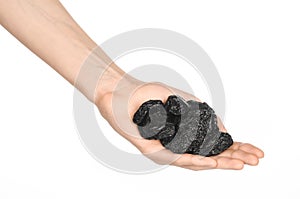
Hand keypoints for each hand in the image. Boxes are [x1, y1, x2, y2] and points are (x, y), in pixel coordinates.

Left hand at [96, 77, 263, 170]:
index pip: (214, 147)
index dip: (236, 149)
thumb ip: (203, 115)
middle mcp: (177, 146)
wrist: (121, 91)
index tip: (256, 151)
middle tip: (256, 160)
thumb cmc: (149, 94)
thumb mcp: (183, 102)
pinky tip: (211, 162)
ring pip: (196, 162)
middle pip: (209, 156)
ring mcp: (165, 150)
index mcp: (185, 137)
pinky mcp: (151, 150)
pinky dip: (195, 160)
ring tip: (241, 164)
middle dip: (234, 158)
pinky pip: (175, 157)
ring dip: (219, 163)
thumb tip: (225, 130)